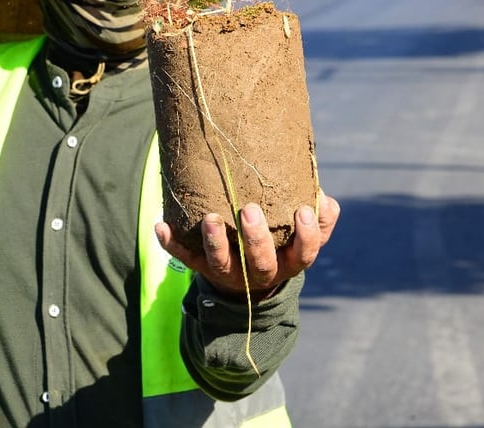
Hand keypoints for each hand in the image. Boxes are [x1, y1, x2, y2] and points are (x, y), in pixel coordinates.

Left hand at [154, 191, 339, 297]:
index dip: (305, 236)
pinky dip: (172, 244)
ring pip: (222, 265)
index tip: (302, 211)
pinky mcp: (203, 270)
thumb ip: (318, 220)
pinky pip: (186, 259)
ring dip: (215, 242)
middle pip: (261, 264)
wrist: (247, 288)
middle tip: (248, 210)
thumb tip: (323, 196)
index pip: (303, 254)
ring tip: (210, 218)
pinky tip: (161, 226)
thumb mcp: (301, 239)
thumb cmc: (280, 247)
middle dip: (256, 239)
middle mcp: (260, 273)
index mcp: (288, 262)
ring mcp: (230, 274)